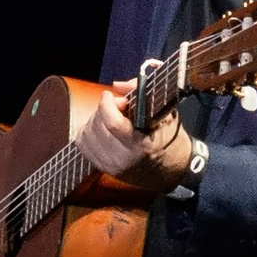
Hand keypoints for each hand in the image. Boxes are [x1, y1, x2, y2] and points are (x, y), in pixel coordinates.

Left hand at [75, 78, 193, 192]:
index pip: (112, 122)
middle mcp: (124, 157)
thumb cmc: (171, 139)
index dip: (107, 103)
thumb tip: (118, 85)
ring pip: (87, 134)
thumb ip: (142, 94)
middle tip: (116, 107)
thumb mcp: (165, 114)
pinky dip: (88, 132)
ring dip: (95, 120)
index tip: (110, 95)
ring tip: (110, 118)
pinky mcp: (104, 168)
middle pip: (98, 125)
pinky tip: (101, 129)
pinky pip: (83, 145)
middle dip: (103, 109)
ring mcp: (112, 165)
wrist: (173, 171)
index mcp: (142, 144)